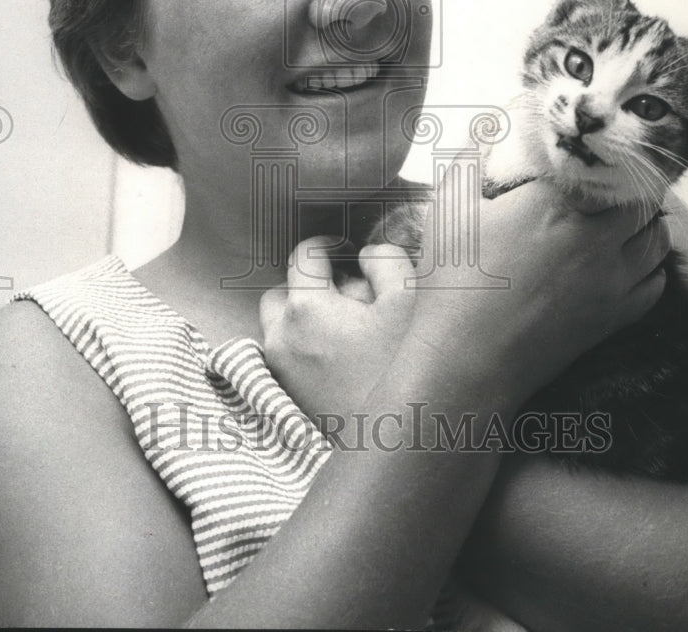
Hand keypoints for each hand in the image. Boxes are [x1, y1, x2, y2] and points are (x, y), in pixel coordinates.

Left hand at [260, 237, 416, 425]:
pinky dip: (304, 347)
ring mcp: (281, 373)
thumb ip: (383, 260)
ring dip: (303, 317)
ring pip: (278, 327)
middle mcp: (282, 339)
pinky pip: (286, 358)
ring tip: (344, 325)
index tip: (348, 252)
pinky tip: (341, 356)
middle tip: (346, 291)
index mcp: (307, 308)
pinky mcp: (289, 400)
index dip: (329, 245)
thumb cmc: (405, 369)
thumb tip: (364, 257)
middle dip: (309, 284)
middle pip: (282, 292)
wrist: (400, 442)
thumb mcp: (409, 298)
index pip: (304, 255)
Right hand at [408, 178, 670, 410]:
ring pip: (657, 239)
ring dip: (645, 223)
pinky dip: (651, 266)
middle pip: (641, 198)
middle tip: (608, 182)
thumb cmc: (454, 283)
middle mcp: (596, 236)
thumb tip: (491, 124)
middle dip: (629, 186)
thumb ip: (473, 158)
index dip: (601, 155)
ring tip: (622, 218)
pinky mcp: (615, 317)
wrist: (468, 362)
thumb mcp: (449, 209)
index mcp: (556, 202)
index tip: (589, 152)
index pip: (603, 163)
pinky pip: (657, 282)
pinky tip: (628, 263)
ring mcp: (612, 279)